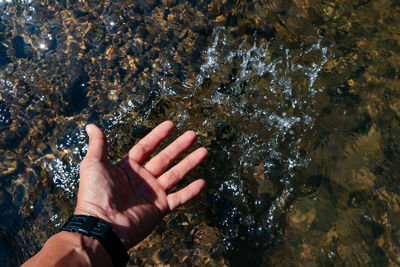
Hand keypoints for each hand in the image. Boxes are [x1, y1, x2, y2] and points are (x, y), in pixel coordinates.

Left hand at [75, 120, 207, 248]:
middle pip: (165, 158)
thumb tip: (91, 125)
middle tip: (193, 134)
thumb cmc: (95, 194)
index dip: (158, 136)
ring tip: (204, 151)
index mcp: (128, 168)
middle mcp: (142, 179)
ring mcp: (152, 194)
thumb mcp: (93, 165)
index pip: (146, 147)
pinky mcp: (160, 208)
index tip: (171, 124)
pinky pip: (179, 198)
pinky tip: (203, 182)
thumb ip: (98, 145)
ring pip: (176, 174)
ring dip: (190, 163)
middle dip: (179, 146)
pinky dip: (191, 191)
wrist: (102, 226)